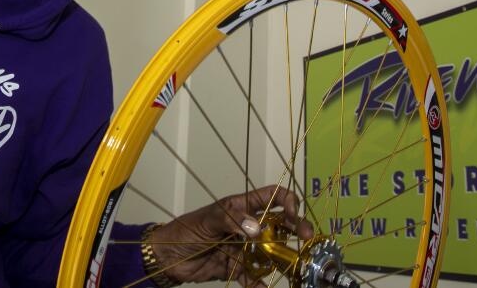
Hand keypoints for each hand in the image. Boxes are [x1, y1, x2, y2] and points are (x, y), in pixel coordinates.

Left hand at [147, 185, 313, 286]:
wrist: (168, 256)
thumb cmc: (186, 230)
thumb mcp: (207, 220)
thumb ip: (231, 220)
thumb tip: (256, 228)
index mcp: (242, 207)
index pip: (273, 197)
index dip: (288, 201)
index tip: (294, 214)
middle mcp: (248, 227)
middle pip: (281, 225)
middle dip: (297, 230)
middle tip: (308, 239)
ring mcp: (246, 248)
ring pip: (273, 253)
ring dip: (286, 260)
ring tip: (297, 267)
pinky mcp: (239, 268)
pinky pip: (256, 278)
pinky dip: (262, 285)